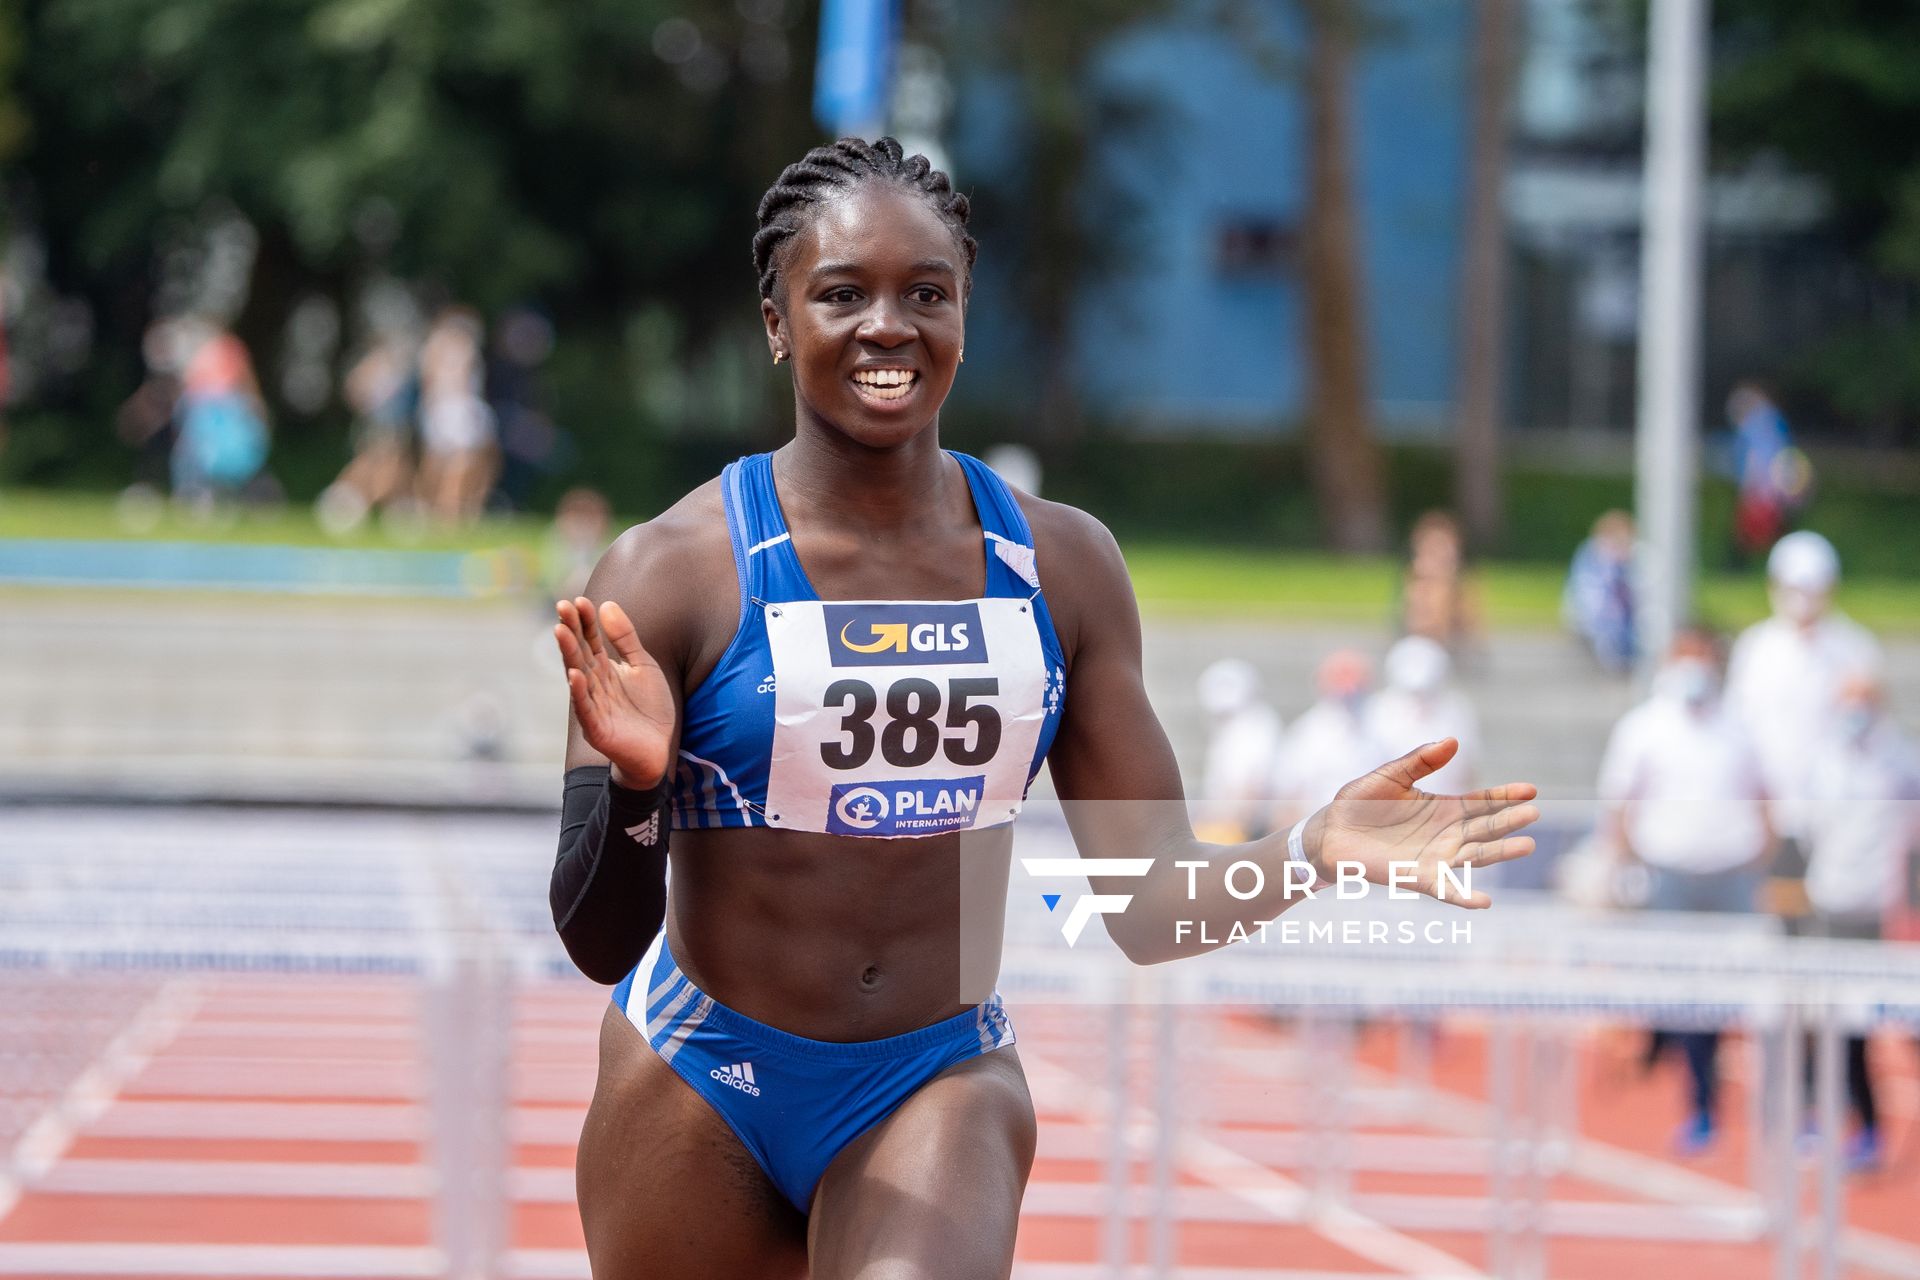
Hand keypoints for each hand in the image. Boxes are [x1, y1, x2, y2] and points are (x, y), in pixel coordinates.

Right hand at [554, 596, 675, 788]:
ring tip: (560, 631)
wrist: (659, 750)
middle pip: (579, 653)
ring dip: (569, 654)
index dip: (585, 621)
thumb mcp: (644, 666)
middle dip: (571, 630)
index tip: (579, 600)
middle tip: (562, 606)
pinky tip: (573, 675)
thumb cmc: (651, 708)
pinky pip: (585, 708)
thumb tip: (606, 604)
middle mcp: (594, 685)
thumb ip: (626, 638)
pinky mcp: (597, 729)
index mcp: (604, 669)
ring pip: (577, 676)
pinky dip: (579, 692)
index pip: (590, 640)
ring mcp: (593, 706)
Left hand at [1309, 739, 1538, 908]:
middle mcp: (1446, 834)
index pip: (1482, 802)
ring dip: (1500, 853)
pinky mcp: (1417, 878)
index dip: (1506, 797)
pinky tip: (1484, 901)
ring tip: (1525, 845)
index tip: (1531, 790)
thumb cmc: (1359, 802)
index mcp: (1443, 809)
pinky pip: (1445, 889)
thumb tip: (1453, 740)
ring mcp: (1435, 857)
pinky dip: (1464, 897)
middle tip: (1533, 815)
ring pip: (1475, 856)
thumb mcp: (1391, 775)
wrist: (1329, 832)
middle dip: (1509, 822)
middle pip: (1486, 828)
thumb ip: (1420, 759)